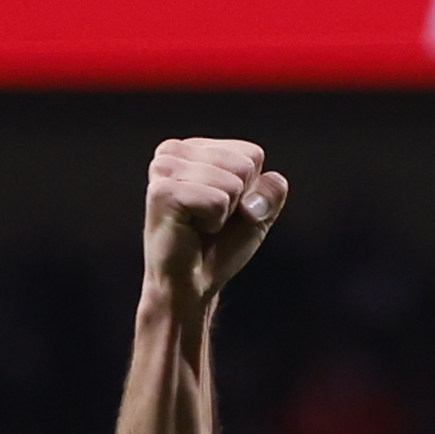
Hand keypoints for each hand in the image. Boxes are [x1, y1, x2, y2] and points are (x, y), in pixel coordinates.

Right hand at [143, 138, 288, 311]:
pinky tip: (191, 229)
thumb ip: (271, 190)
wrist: (192, 284)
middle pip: (244, 165)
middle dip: (239, 201)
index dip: (251, 190)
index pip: (252, 153)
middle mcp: (174, 152)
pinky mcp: (162, 191)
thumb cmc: (218, 247)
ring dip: (224, 214)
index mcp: (194, 148)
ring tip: (200, 224)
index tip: (225, 209)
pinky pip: (217, 201)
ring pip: (233, 183)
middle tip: (211, 220)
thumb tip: (271, 179)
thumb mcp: (257, 213)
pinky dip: (214, 222)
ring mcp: (164, 168)